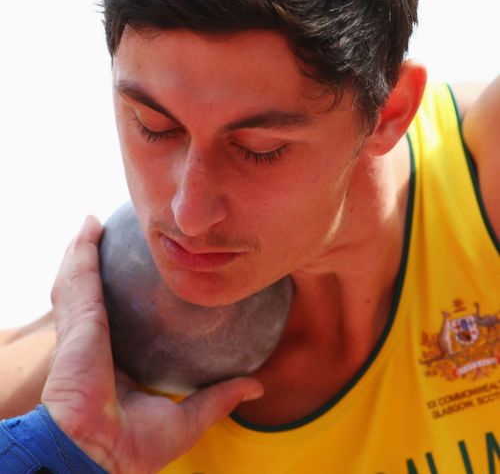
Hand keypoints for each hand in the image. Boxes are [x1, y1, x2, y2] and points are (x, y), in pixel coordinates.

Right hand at [42, 216, 263, 473]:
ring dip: (83, 248)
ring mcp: (79, 325)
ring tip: (95, 224)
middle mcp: (89, 340)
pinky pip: (79, 273)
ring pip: (77, 277)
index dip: (118, 300)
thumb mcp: (186, 420)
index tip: (138, 281)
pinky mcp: (77, 315)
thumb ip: (218, 397)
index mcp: (109, 362)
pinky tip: (91, 224)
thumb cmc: (131, 447)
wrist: (95, 454)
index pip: (112, 322)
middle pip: (88, 293)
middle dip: (92, 265)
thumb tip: (257, 386)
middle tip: (114, 239)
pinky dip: (81, 247)